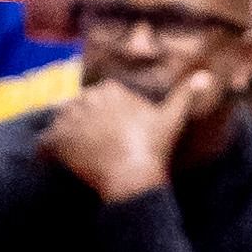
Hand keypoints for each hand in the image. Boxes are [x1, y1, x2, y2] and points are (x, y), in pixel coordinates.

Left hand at [37, 68, 213, 202]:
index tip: (115, 133)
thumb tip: (206, 75)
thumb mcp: (171, 119)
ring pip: (63, 122)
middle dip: (86, 123)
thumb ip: (185, 95)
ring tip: (83, 153)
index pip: (100, 97)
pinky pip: (45, 142)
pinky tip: (58, 161)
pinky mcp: (57, 138)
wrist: (134, 176)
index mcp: (110, 90)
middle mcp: (87, 98)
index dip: (107, 116)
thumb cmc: (153, 148)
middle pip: (80, 108)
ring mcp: (70, 117)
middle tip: (99, 146)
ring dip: (68, 134)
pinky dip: (48, 150)